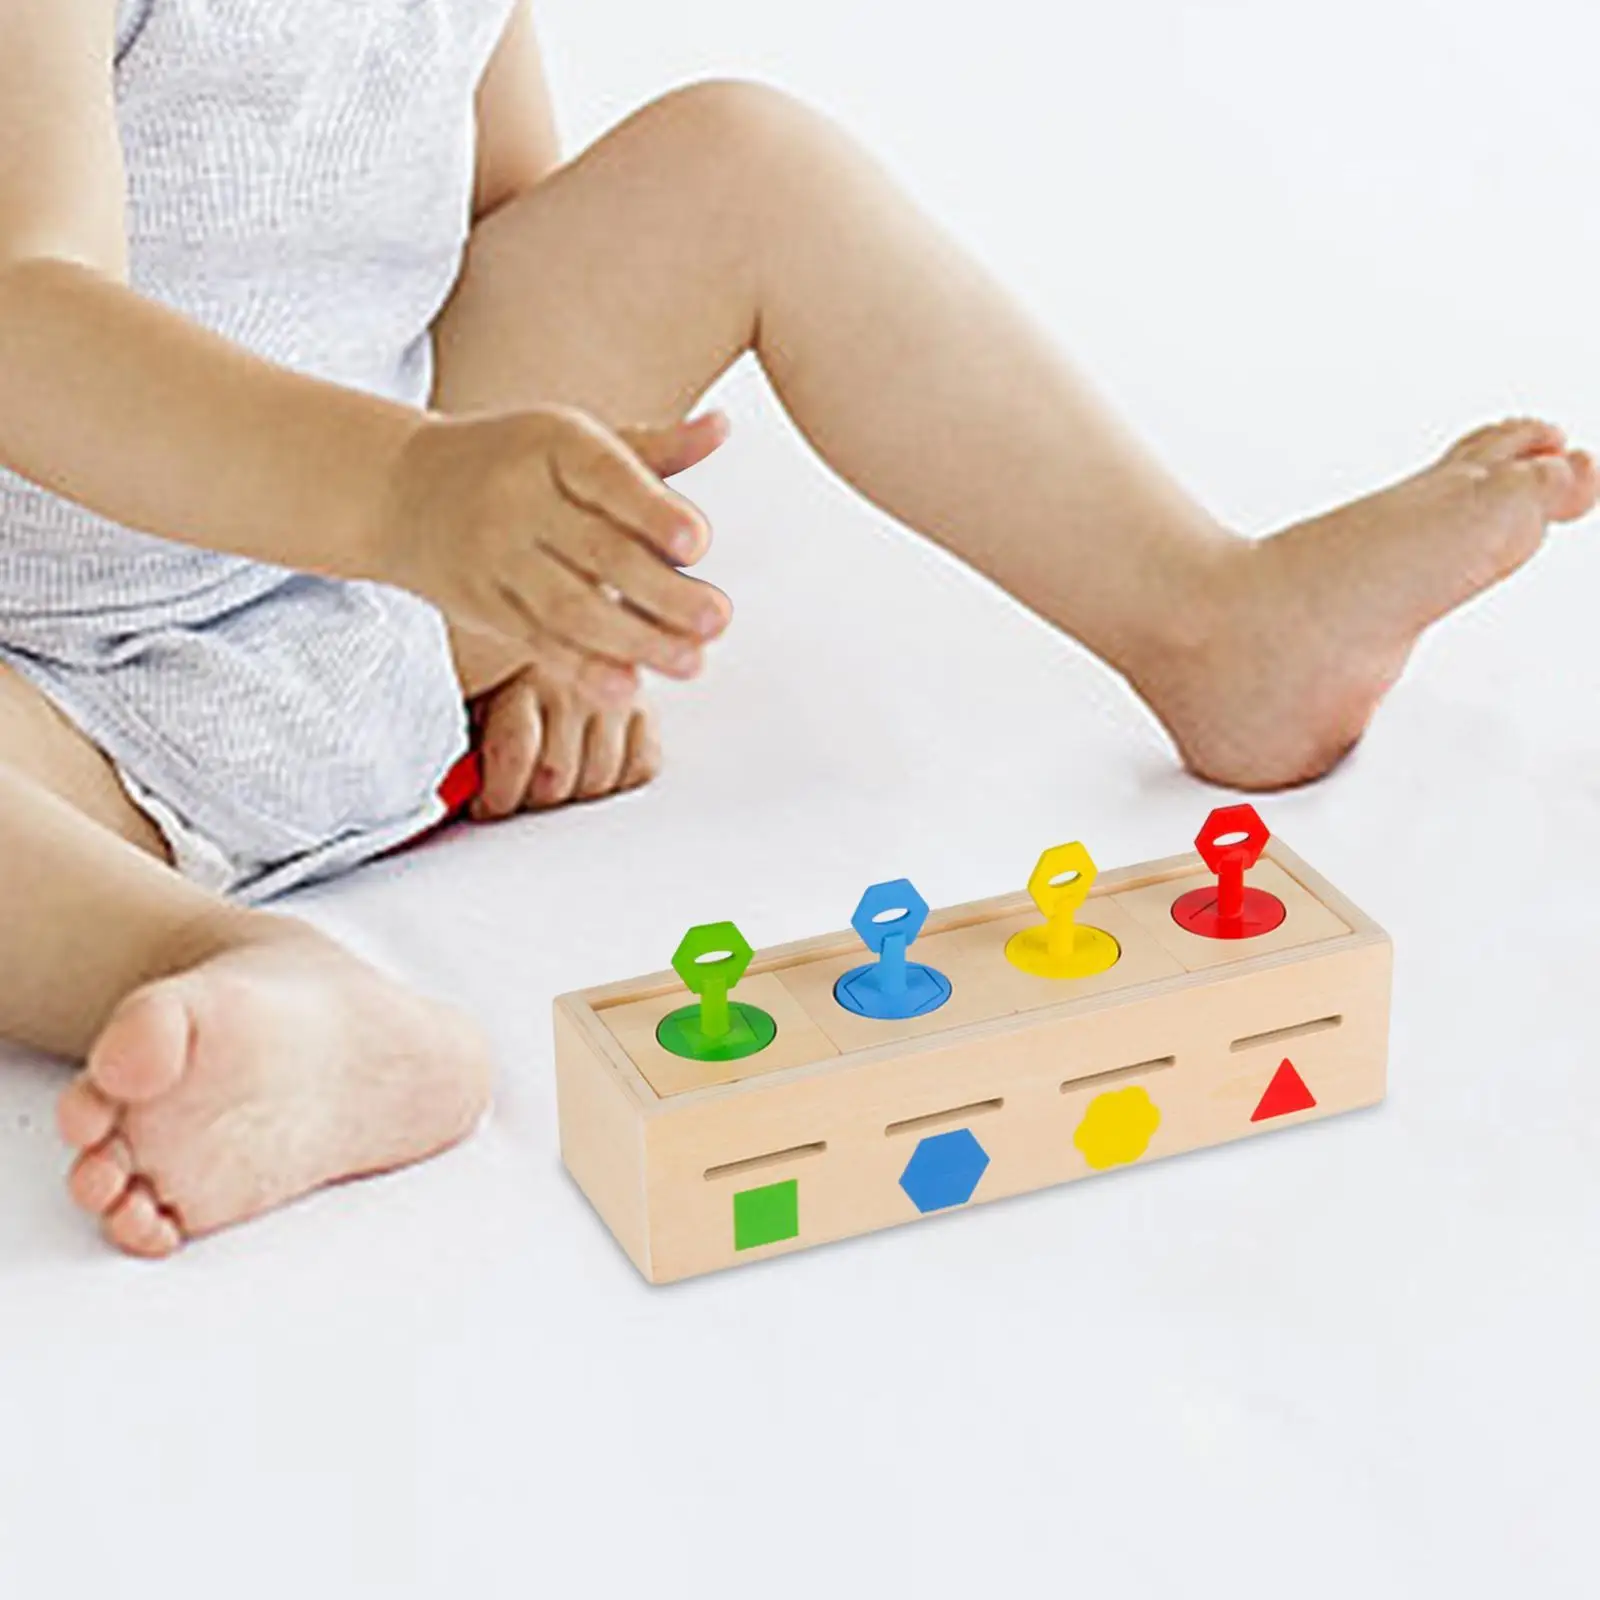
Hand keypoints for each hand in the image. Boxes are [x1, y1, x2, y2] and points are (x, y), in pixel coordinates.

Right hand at [377, 405, 730, 705]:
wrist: (401, 488)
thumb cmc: (516, 461)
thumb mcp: (574, 441)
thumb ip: (653, 449)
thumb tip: (723, 428)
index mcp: (552, 444)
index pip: (607, 477)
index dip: (652, 512)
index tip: (697, 545)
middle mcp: (519, 498)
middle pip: (598, 552)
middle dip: (661, 592)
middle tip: (717, 619)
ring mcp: (496, 556)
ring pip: (570, 607)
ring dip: (634, 641)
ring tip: (691, 662)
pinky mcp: (483, 605)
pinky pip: (537, 641)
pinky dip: (583, 669)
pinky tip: (627, 688)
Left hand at [468, 663, 660, 816]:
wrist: (557, 616)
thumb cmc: (502, 660)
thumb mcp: (473, 680)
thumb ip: (463, 722)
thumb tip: (452, 781)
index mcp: (522, 672)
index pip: (515, 754)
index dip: (496, 795)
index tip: (484, 805)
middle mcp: (575, 683)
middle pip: (557, 778)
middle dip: (529, 799)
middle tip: (514, 795)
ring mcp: (616, 696)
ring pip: (599, 780)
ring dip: (571, 793)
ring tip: (549, 780)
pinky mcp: (645, 707)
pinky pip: (642, 766)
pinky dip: (617, 778)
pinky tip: (591, 767)